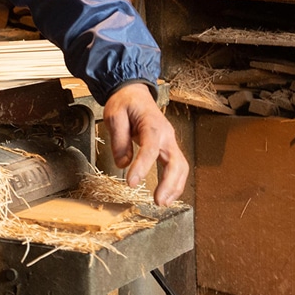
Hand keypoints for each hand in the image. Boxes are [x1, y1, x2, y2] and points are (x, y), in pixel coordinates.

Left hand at [102, 82, 188, 205]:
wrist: (133, 92)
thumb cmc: (124, 102)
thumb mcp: (114, 115)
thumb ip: (118, 139)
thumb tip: (122, 164)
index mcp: (152, 124)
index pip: (150, 148)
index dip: (142, 167)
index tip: (131, 183)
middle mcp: (166, 134)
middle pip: (176, 161)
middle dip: (169, 183)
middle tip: (157, 201)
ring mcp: (169, 141)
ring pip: (181, 166)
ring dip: (174, 187)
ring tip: (162, 202)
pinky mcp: (168, 147)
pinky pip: (177, 166)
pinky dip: (174, 182)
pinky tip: (166, 195)